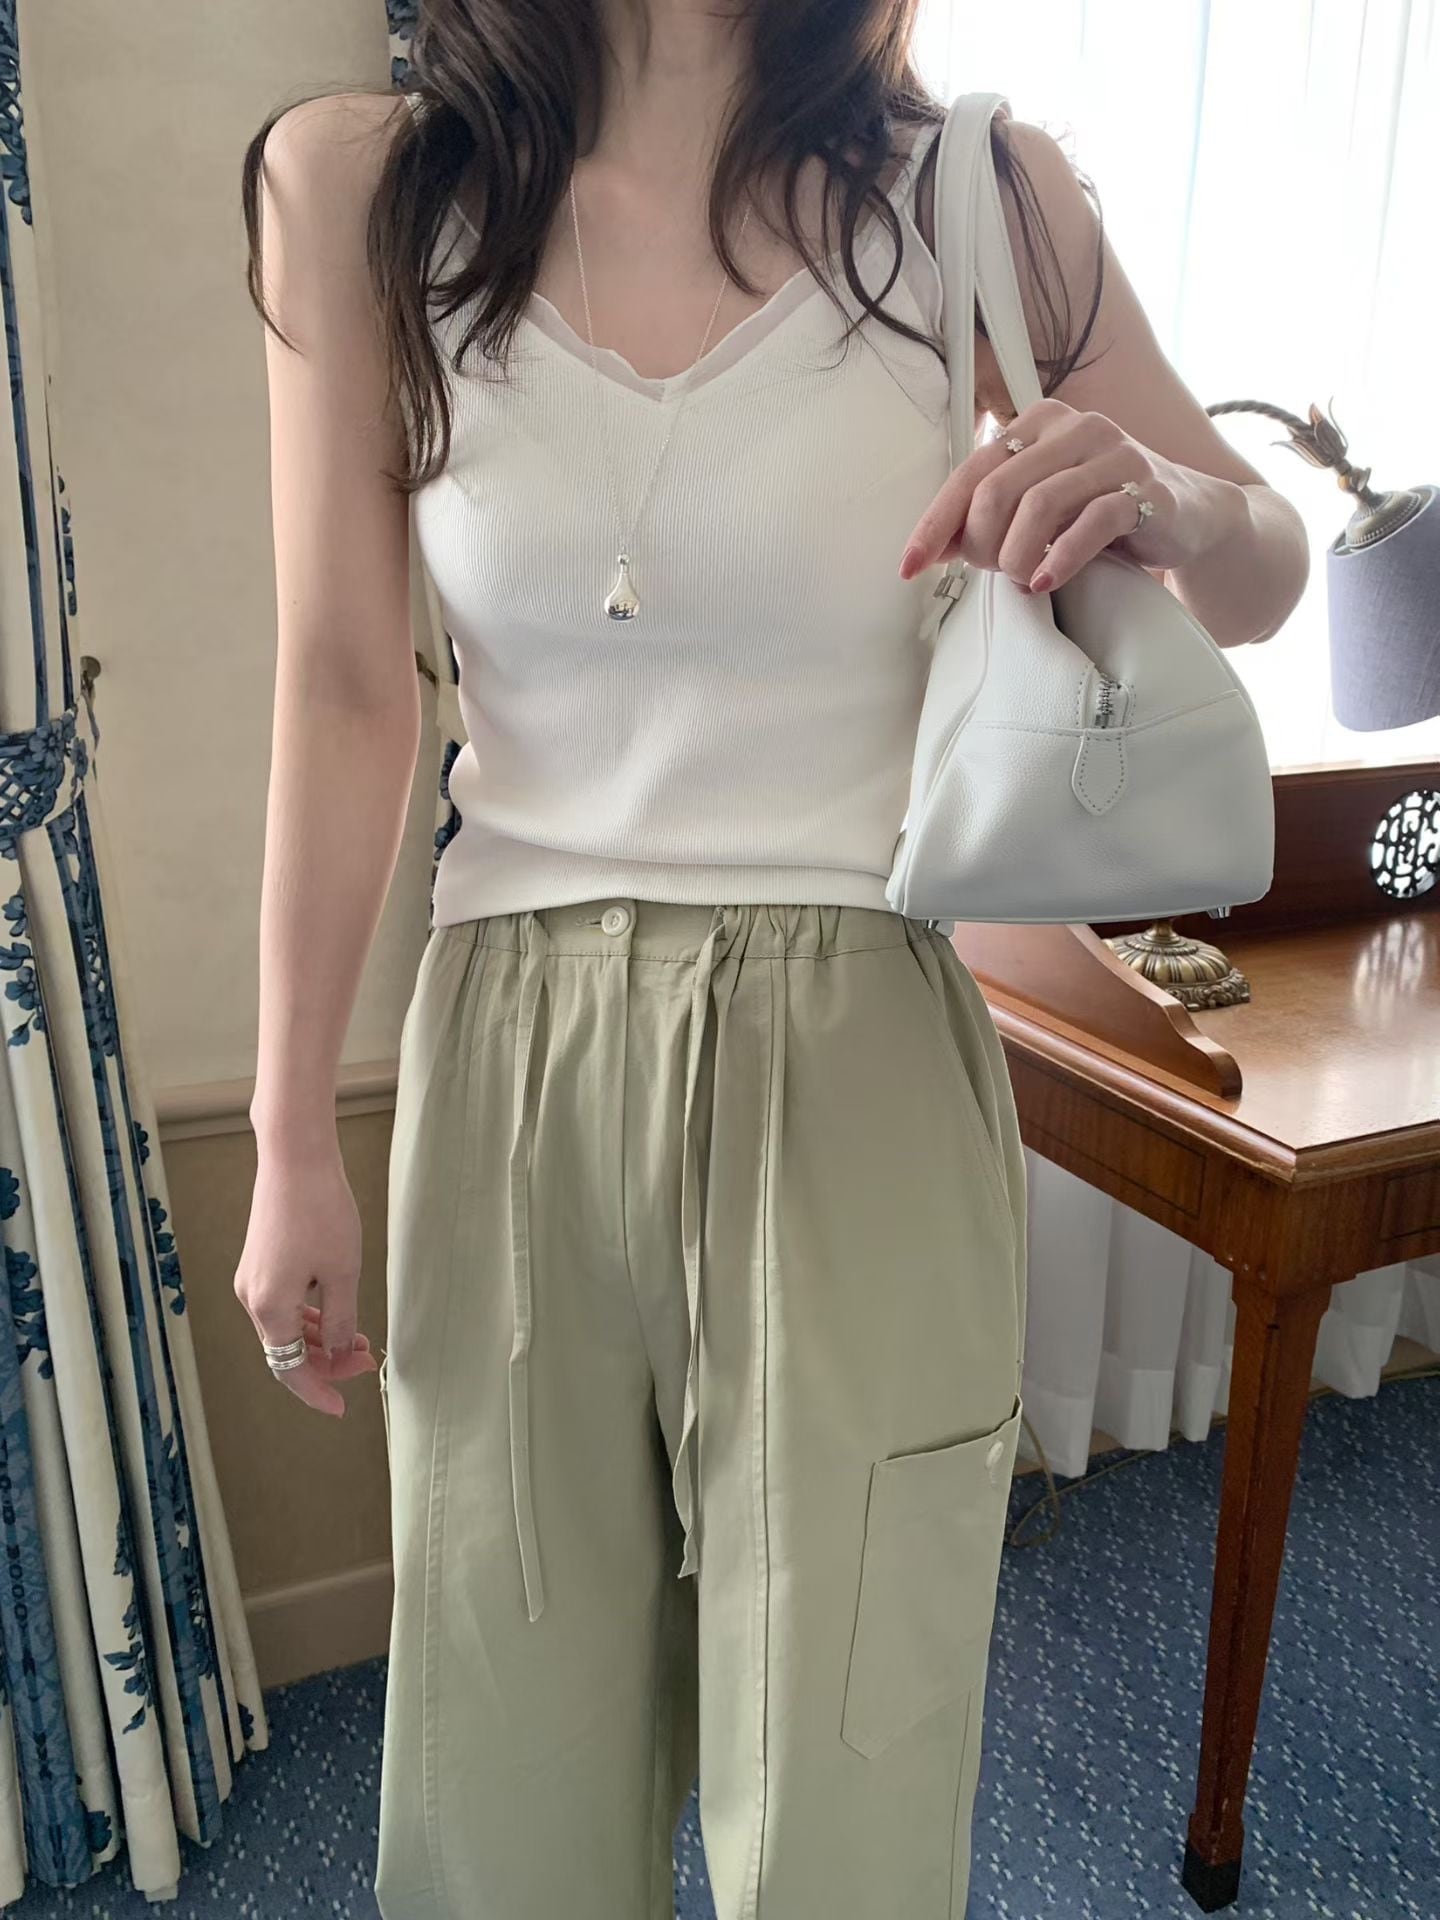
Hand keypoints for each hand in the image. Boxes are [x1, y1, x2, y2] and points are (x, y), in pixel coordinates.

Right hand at [233, 1141, 377, 1417]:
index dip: (318, 1391)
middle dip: (325, 1362)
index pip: (290, 1370)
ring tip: (360, 1338)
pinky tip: (337, 1312)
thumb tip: (338, 1353)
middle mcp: (251, 1298)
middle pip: (286, 1350)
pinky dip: (309, 1315)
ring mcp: (252, 1279)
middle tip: (365, 1359)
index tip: (343, 1406)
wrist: (295, 1157)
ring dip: (320, 1338)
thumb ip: (341, 1321)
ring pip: (285, 1328)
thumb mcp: (343, 1272)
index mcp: (269, 1307)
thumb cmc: (321, 1211)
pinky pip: (282, 1304)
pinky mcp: (259, 1261)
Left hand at [897, 398, 1191, 593]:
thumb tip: (932, 548)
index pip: (970, 471)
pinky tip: (1045, 581)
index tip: (910, 567)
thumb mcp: (1041, 510)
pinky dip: (1060, 558)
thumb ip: (991, 518)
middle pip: (998, 489)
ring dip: (1016, 555)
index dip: (936, 522)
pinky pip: (1092, 523)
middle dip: (981, 543)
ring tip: (1021, 579)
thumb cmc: (1102, 512)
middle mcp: (1075, 427)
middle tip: (991, 573)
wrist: (1188, 517)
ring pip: (1039, 505)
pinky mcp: (1147, 489)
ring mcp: (1115, 454)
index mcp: (1039, 423)